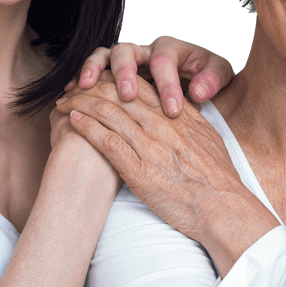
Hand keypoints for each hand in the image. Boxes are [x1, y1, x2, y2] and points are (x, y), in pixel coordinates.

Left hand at [56, 75, 264, 246]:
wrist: (221, 207)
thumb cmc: (217, 178)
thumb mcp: (208, 138)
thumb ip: (189, 119)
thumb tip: (179, 108)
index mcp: (178, 114)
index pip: (139, 85)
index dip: (114, 79)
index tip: (98, 81)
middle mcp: (162, 124)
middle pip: (118, 93)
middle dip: (90, 87)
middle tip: (72, 88)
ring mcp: (150, 146)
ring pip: (108, 112)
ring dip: (81, 104)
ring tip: (64, 102)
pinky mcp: (139, 170)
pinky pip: (107, 141)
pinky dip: (87, 128)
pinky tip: (73, 122)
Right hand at [70, 37, 234, 116]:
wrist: (198, 75)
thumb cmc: (207, 75)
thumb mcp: (220, 73)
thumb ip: (214, 78)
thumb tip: (198, 91)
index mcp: (170, 48)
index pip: (164, 61)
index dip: (167, 85)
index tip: (173, 110)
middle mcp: (144, 50)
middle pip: (127, 50)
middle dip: (125, 73)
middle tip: (127, 96)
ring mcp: (127, 60)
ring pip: (105, 55)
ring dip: (93, 69)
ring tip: (85, 87)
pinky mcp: (115, 72)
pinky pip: (94, 70)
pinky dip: (81, 78)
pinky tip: (72, 93)